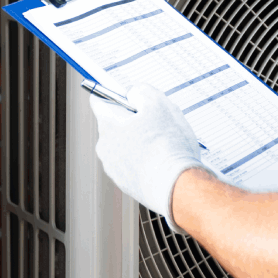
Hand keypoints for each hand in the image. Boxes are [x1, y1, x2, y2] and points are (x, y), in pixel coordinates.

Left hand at [89, 84, 206, 229]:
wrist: (177, 186)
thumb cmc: (167, 146)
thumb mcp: (159, 104)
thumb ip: (143, 91)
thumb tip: (135, 93)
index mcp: (107, 127)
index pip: (99, 102)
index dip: (114, 94)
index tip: (126, 93)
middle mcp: (105, 150)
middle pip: (115, 125)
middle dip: (132, 121)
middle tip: (155, 120)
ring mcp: (115, 170)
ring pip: (126, 147)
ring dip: (140, 142)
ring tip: (164, 143)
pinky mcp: (129, 186)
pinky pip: (134, 165)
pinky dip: (145, 160)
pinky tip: (163, 160)